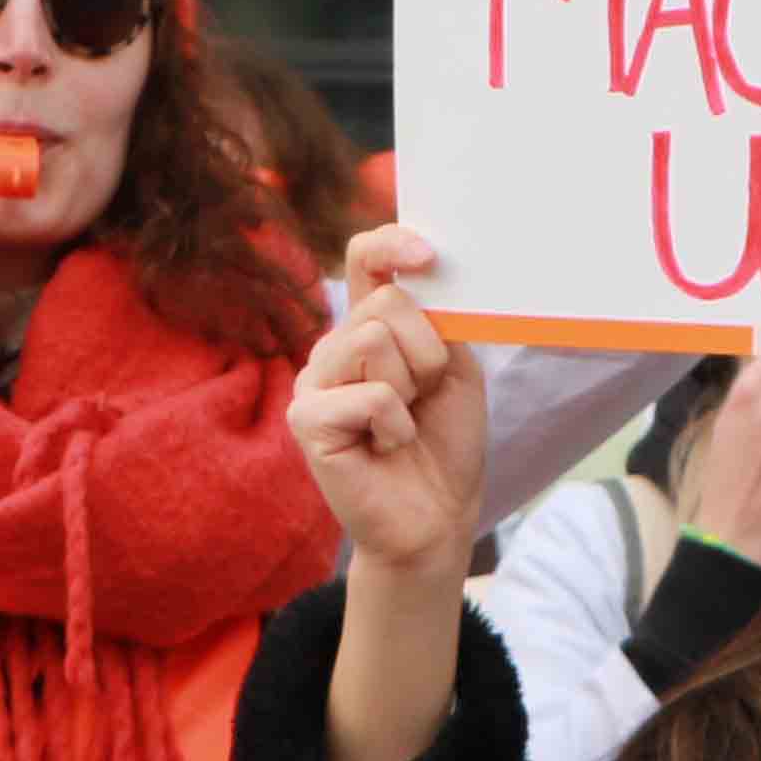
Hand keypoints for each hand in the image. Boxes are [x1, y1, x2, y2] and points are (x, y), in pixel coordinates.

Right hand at [294, 224, 490, 586]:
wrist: (437, 518)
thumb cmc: (444, 444)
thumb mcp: (453, 367)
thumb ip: (434, 319)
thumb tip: (422, 270)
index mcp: (367, 327)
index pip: (364, 258)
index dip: (391, 243)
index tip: (428, 255)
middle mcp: (332, 347)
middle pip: (386, 304)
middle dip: (426, 353)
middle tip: (422, 398)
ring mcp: (313, 383)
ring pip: (374, 340)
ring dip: (412, 387)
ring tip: (403, 424)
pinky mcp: (306, 421)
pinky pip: (370, 394)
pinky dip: (396, 424)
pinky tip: (386, 448)